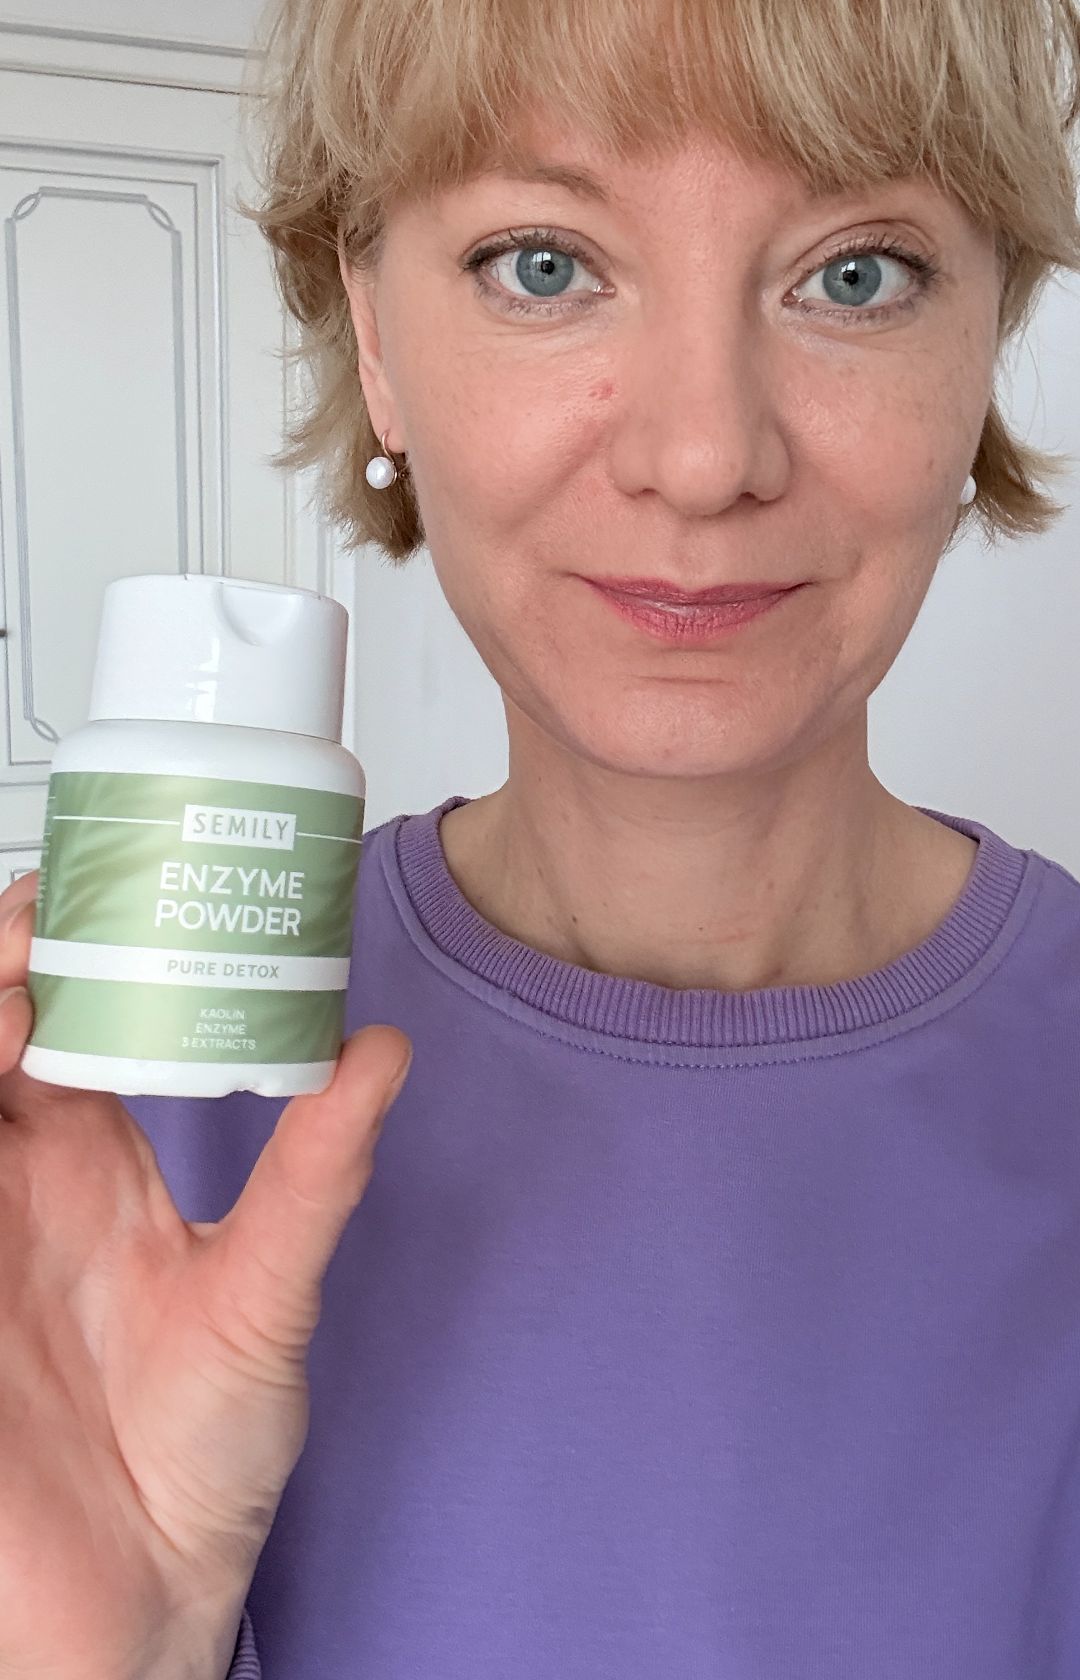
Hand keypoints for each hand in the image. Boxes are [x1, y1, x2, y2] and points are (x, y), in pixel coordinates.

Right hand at [0, 868, 410, 1678]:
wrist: (146, 1602)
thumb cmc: (198, 1456)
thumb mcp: (265, 1296)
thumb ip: (313, 1175)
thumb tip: (380, 1053)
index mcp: (81, 1167)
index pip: (50, 1023)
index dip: (52, 954)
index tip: (85, 897)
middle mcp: (11, 1185)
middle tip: (37, 920)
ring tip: (8, 977)